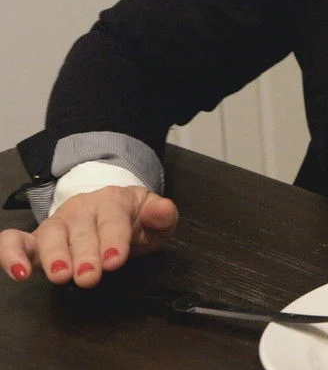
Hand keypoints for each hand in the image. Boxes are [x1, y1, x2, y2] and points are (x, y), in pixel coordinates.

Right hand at [0, 185, 178, 287]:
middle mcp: (81, 209)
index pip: (113, 220)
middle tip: (89, 277)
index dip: (113, 240)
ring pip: (50, 235)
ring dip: (54, 256)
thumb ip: (162, 216)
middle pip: (81, 231)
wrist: (111, 208)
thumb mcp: (154, 217)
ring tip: (60, 276)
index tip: (114, 261)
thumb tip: (163, 210)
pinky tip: (18, 272)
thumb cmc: (133, 219)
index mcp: (113, 201)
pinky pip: (15, 240)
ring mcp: (57, 223)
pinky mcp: (36, 238)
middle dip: (84, 255)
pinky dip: (11, 254)